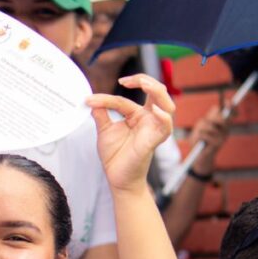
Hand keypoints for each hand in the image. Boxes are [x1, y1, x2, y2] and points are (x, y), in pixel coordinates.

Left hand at [86, 74, 175, 191]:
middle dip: (145, 80)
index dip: (107, 98)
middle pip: (157, 92)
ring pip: (167, 104)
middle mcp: (148, 119)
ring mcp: (153, 129)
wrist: (117, 178)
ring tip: (144, 84)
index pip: (125, 99)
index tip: (91, 100)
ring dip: (158, 91)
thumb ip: (101, 113)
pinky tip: (155, 110)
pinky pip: (166, 126)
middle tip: (126, 80)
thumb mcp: (104, 130)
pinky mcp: (154, 140)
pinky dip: (164, 117)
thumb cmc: (115, 156)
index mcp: (137, 115)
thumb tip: (90, 99)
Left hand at [188, 106, 230, 169]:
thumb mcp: (201, 126)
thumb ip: (208, 118)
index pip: (232, 113)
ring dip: (201, 129)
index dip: (232, 106)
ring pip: (210, 125)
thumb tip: (217, 109)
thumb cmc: (199, 139)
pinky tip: (200, 142)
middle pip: (222, 117)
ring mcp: (223, 137)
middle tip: (203, 124)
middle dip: (211, 119)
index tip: (228, 102)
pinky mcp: (218, 144)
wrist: (199, 157)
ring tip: (200, 135)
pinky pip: (205, 134)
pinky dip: (199, 136)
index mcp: (224, 124)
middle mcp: (226, 130)